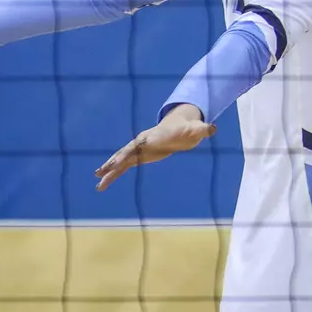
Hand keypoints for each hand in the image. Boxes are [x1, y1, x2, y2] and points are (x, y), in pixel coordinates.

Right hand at [94, 105, 217, 190]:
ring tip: (98, 183)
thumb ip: (203, 129)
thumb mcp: (196, 130)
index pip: (140, 144)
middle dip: (115, 161)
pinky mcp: (138, 156)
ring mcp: (138, 149)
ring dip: (109, 171)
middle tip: (103, 171)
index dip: (131, 151)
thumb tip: (213, 128)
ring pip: (121, 160)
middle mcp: (143, 142)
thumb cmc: (188, 129)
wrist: (180, 127)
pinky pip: (123, 167)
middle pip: (126, 152)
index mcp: (154, 136)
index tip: (121, 160)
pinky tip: (102, 183)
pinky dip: (112, 174)